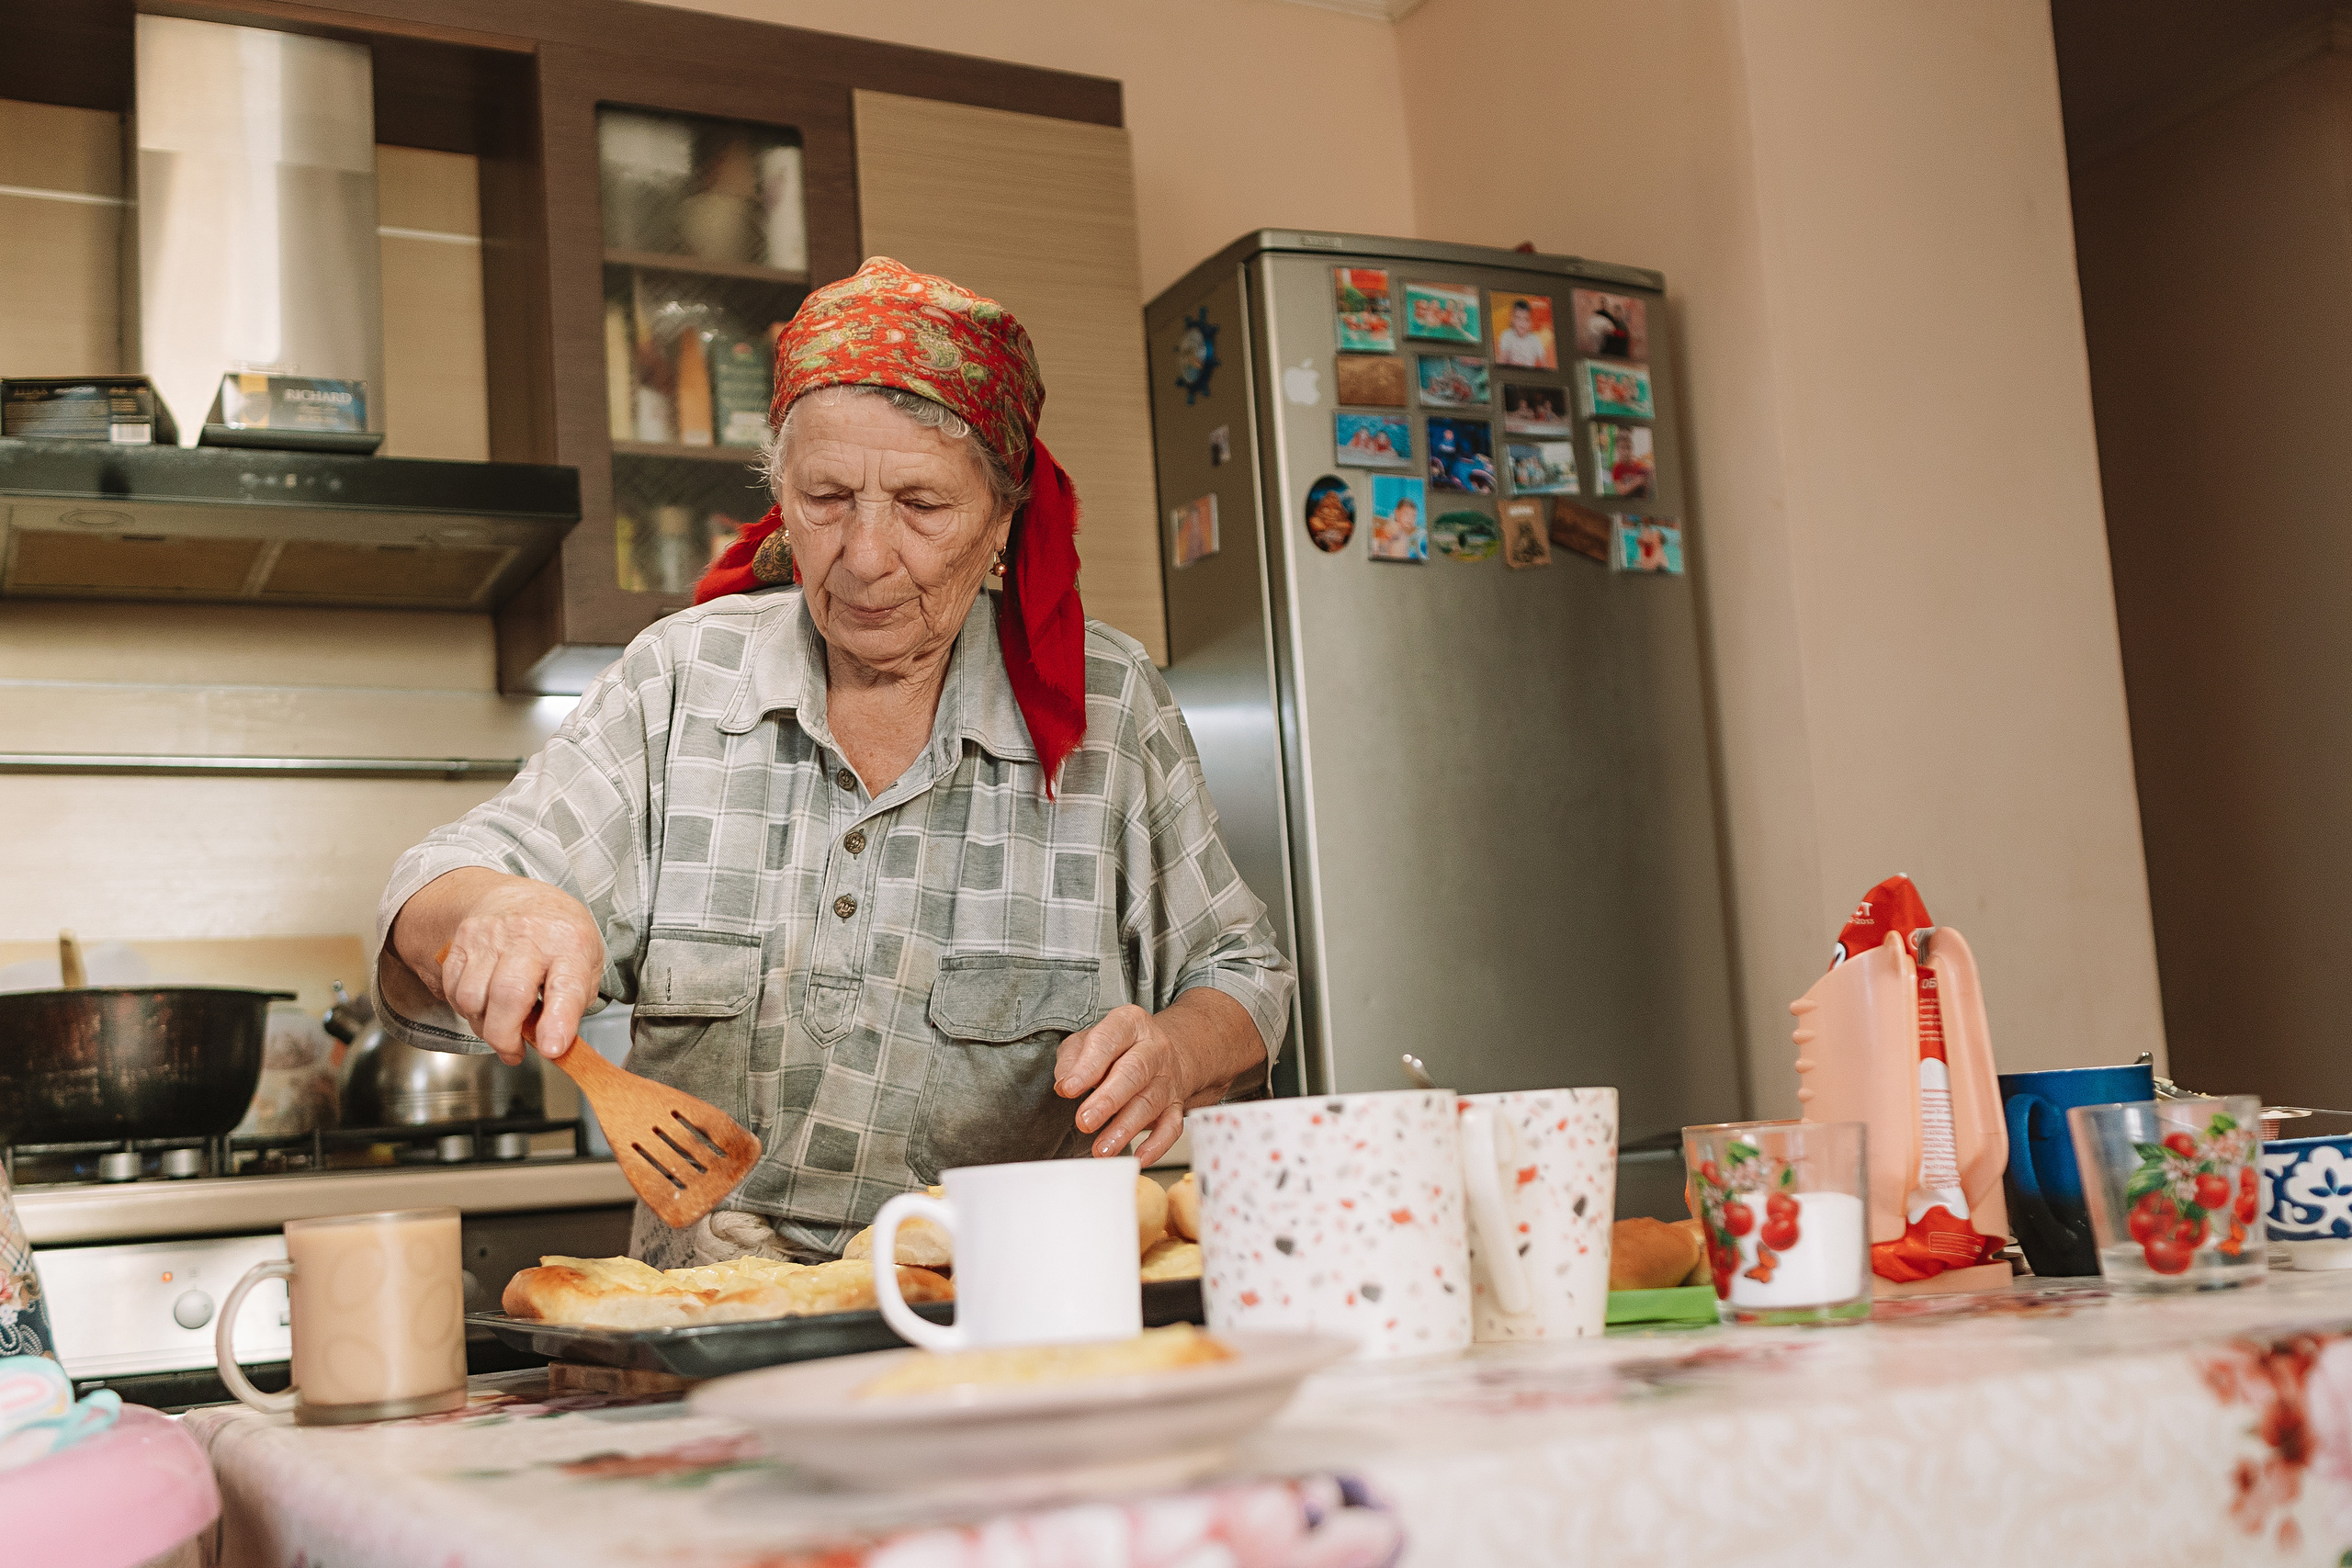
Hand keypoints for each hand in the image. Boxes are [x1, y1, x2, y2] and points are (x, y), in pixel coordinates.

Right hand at [390, 868, 603, 1064]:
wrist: (523, 897)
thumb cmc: (559, 938)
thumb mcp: (586, 965)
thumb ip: (573, 1005)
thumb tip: (551, 1045)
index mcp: (571, 944)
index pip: (566, 986)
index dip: (557, 1022)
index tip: (551, 1049)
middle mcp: (530, 936)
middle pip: (508, 994)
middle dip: (505, 1036)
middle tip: (514, 1052)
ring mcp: (492, 935)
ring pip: (473, 997)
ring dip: (483, 1025)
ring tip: (500, 1024)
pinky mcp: (463, 940)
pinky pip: (453, 988)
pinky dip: (465, 1009)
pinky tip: (484, 1005)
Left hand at [1054, 990, 1264, 1164]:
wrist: (1159, 1053)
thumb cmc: (1115, 1049)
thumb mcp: (1087, 1041)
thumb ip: (1071, 1059)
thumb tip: (1065, 1083)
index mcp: (1130, 1024)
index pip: (1108, 1041)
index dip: (1088, 1067)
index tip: (1068, 1089)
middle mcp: (1154, 1049)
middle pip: (1134, 1072)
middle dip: (1108, 1100)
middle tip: (1085, 1121)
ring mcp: (1168, 1078)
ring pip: (1150, 1103)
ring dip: (1125, 1129)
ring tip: (1102, 1149)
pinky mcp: (1176, 1105)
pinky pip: (1172, 1127)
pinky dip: (1157, 1145)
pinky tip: (1138, 1158)